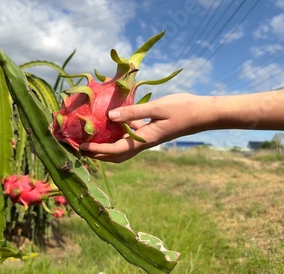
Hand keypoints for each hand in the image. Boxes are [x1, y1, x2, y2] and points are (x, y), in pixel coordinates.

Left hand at [80, 93, 210, 161]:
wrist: (203, 113)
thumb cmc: (182, 109)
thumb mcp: (157, 108)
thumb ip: (133, 112)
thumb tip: (109, 117)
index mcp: (143, 140)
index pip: (115, 150)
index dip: (96, 150)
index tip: (80, 147)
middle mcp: (143, 143)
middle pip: (115, 155)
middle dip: (97, 154)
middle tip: (79, 148)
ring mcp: (146, 138)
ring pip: (121, 148)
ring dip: (105, 147)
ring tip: (89, 139)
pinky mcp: (149, 131)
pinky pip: (128, 137)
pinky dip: (116, 135)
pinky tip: (109, 124)